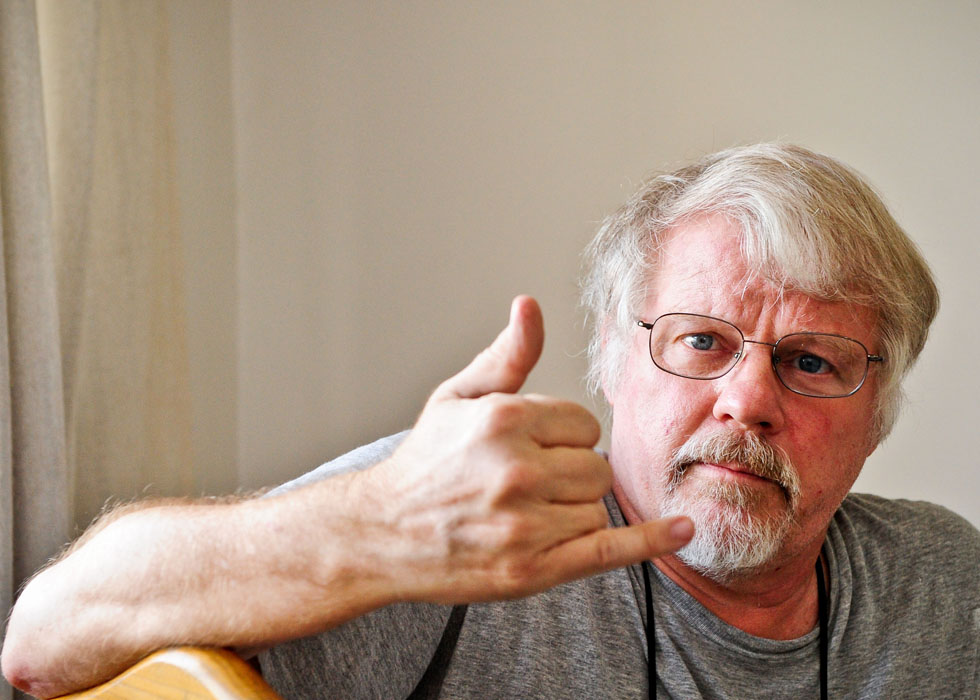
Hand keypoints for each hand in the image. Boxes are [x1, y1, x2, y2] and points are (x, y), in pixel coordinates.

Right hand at [360, 296, 693, 603]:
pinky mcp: (531, 569)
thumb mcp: (457, 398)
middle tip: (527, 483)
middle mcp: (517, 470)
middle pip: (596, 466)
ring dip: (572, 509)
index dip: (564, 436)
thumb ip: (506, 356)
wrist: (382, 533)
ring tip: (524, 513)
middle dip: (571, 472)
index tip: (534, 448)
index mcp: (504, 420)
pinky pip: (608, 550)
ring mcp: (525, 523)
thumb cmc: (424, 462)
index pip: (584, 423)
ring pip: (595, 506)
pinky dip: (651, 541)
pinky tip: (682, 530)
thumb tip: (529, 305)